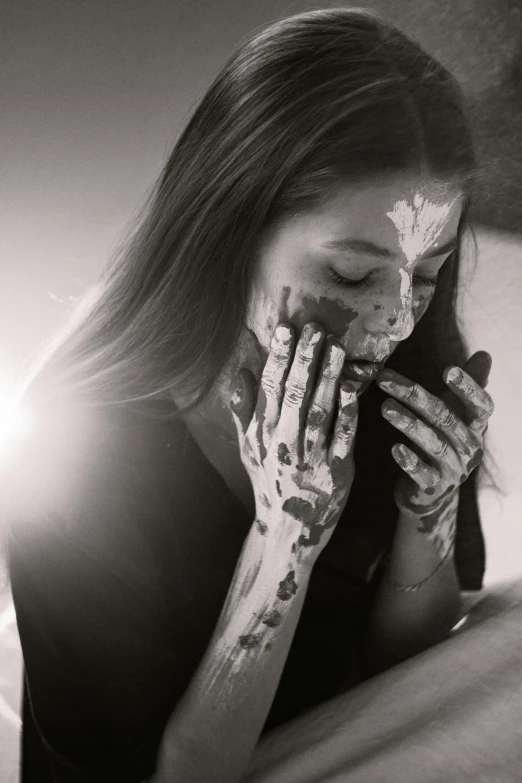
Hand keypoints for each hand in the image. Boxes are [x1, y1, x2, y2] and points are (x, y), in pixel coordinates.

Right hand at [229, 321, 358, 569]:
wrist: (287, 531)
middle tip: (315, 328)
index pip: (269, 387)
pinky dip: (349, 413)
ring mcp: (310, 458)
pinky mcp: (337, 472)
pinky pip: (344, 438)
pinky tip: (354, 388)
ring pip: (319, 411)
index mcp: (263, 434)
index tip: (286, 328)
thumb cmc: (269, 482)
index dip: (278, 356)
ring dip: (328, 378)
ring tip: (337, 347)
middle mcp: (284, 444)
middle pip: (294, 394)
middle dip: (304, 359)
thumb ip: (244, 411)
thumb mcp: (249, 449)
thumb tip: (241, 372)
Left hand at [375, 351, 494, 558]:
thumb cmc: (444, 440)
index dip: (468, 388)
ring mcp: (454, 469)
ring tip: (384, 408)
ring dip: (408, 423)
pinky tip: (395, 448)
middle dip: (414, 396)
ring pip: (433, 443)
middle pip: (445, 418)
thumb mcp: (456, 412)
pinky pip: (423, 473)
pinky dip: (410, 461)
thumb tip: (485, 354)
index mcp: (476, 427)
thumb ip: (470, 384)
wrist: (432, 490)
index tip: (448, 370)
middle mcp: (469, 447)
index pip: (480, 406)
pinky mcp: (434, 487)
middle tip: (384, 378)